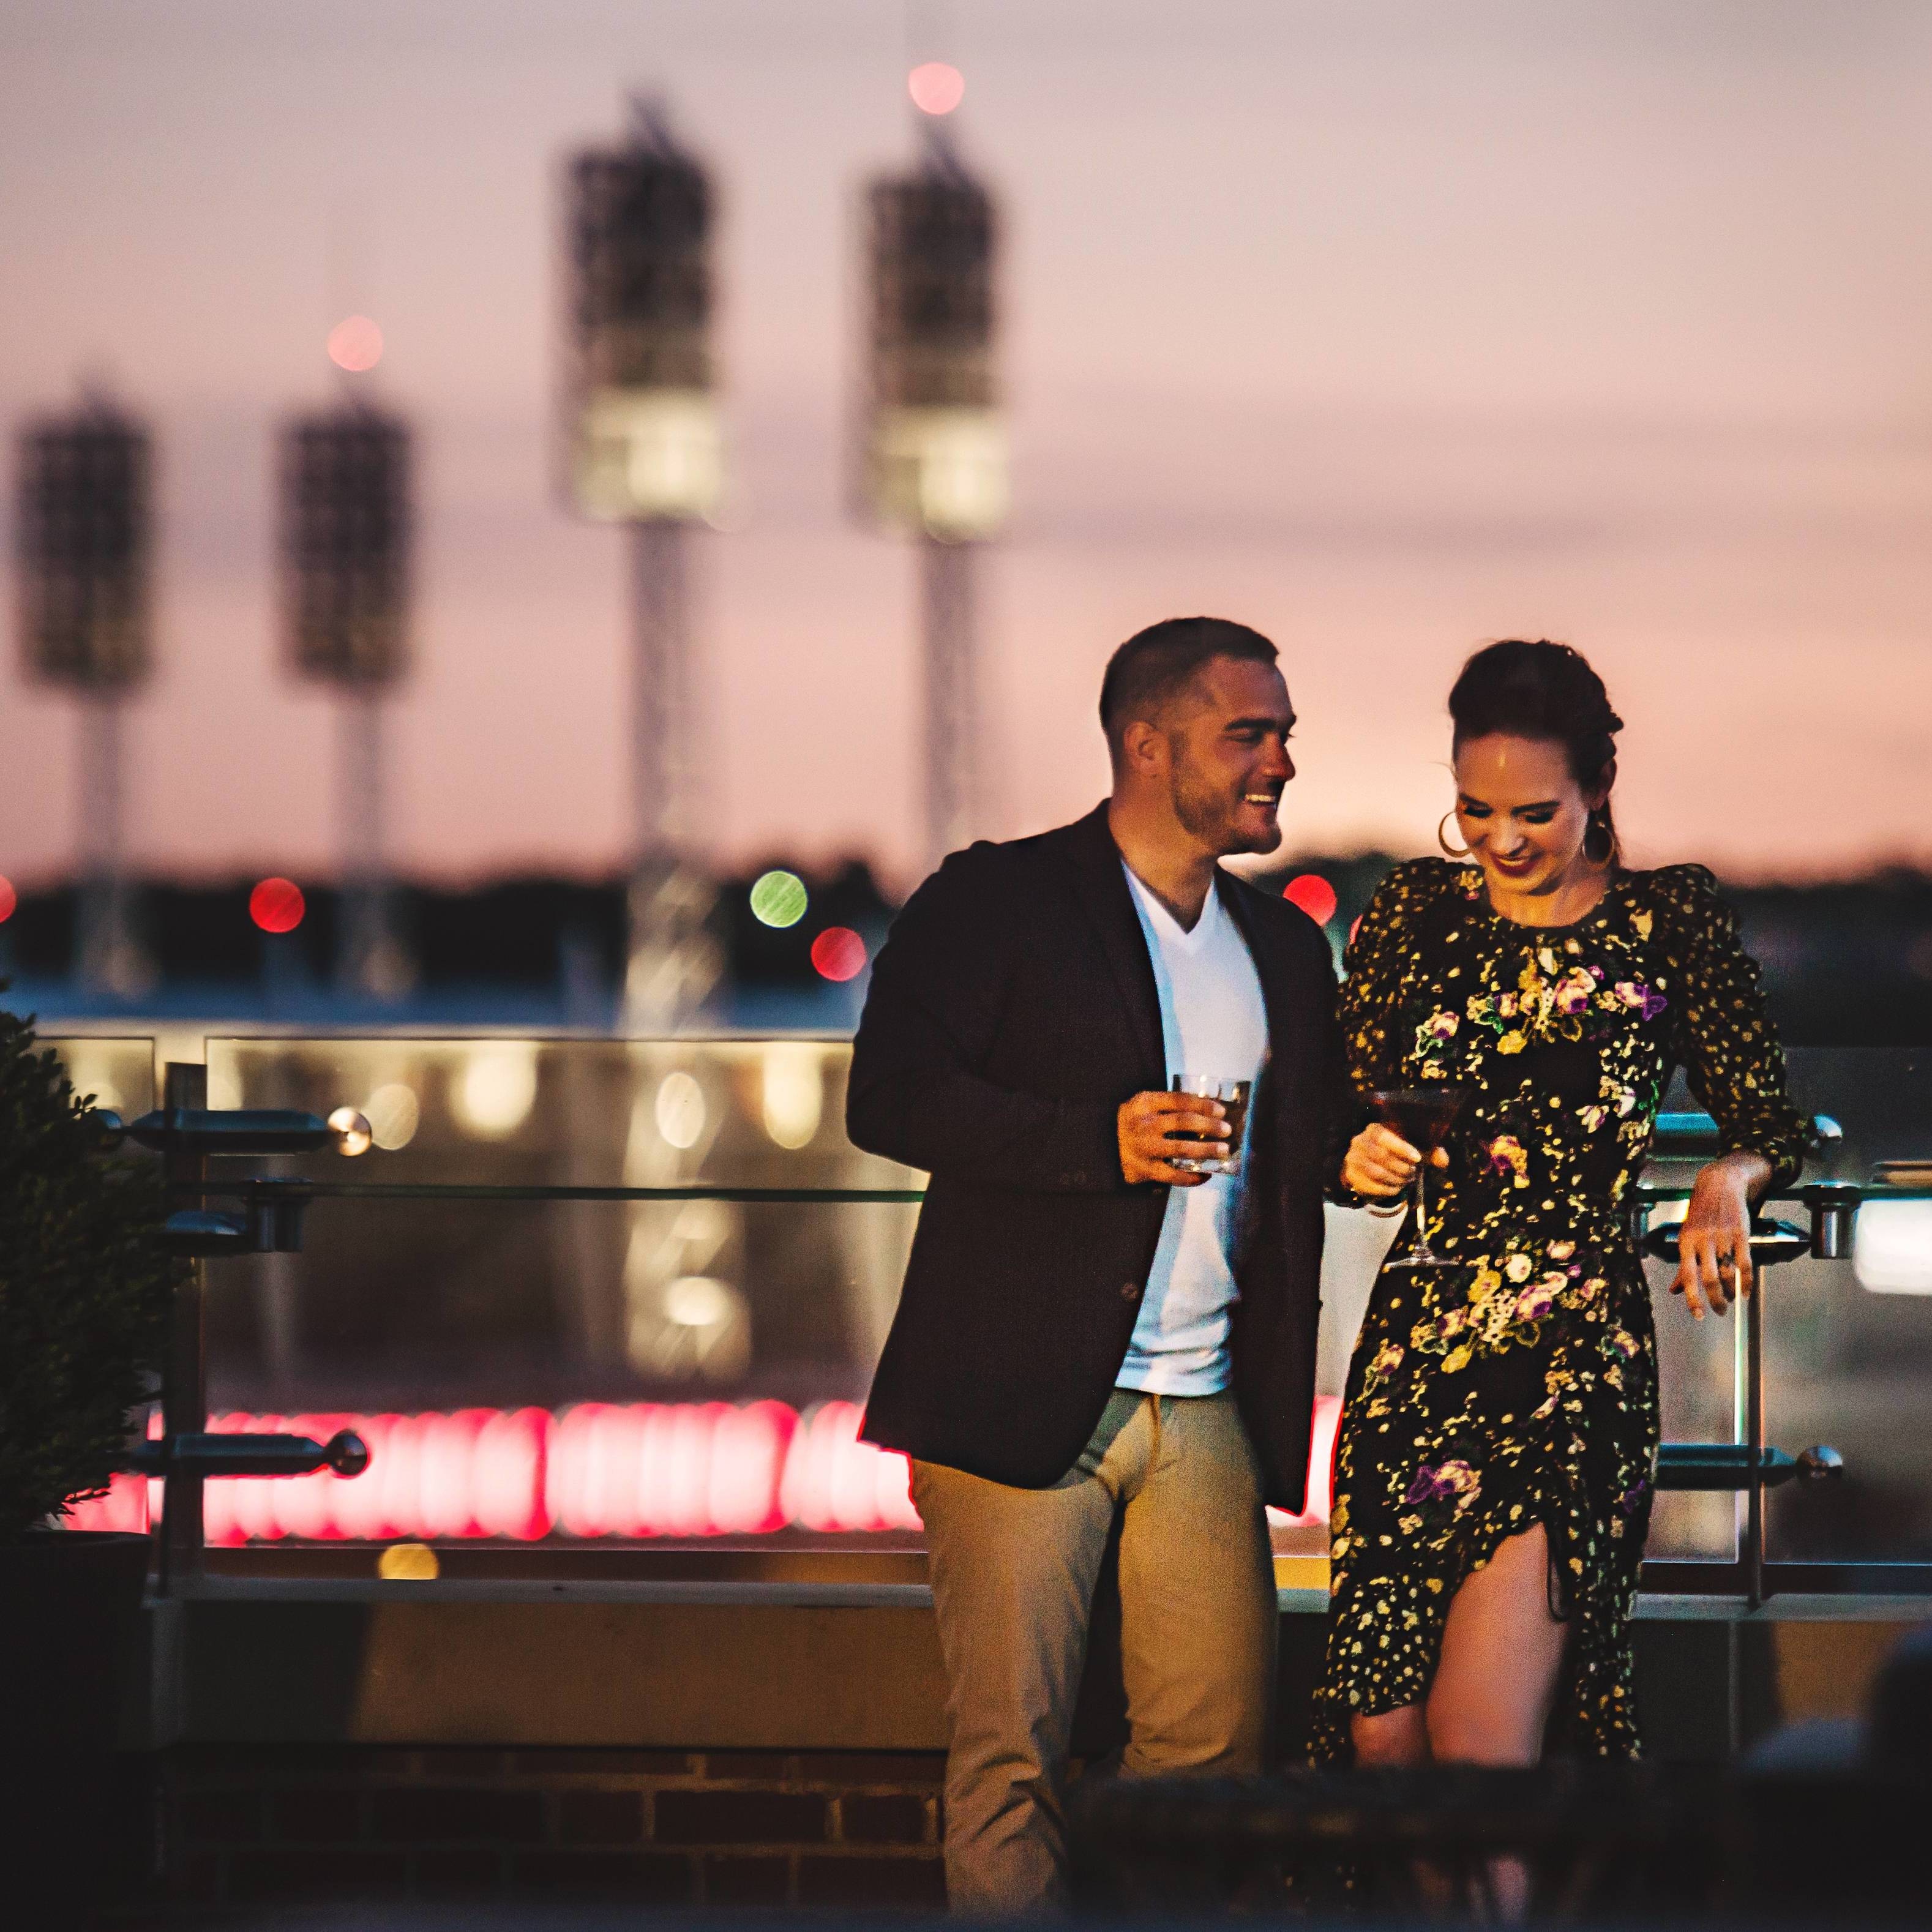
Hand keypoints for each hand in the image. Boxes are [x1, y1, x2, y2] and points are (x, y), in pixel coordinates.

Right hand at [1118, 1090, 1224, 1186]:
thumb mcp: (1144, 1106)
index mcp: (1143, 1103)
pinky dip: (1191, 1177)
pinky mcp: (1143, 1169)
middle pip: (1183, 1122)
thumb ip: (1169, 1106)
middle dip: (1209, 1125)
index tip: (1221, 1111)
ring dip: (1206, 1149)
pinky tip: (1205, 1174)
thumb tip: (1209, 1112)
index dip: (1203, 1105)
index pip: (1179, 1100)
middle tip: (1226, 1130)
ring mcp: (1143, 1148)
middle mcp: (1142, 1124)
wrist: (1102, 1146)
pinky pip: (1172, 1175)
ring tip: (1223, 1150)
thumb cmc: (1133, 1123)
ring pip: (1181, 1149)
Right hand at [1343, 1123, 1446, 1198]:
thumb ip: (1432, 1152)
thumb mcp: (1415, 1149)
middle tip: (1413, 1173)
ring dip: (1395, 1179)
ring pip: (1376, 1172)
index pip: (1383, 1135)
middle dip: (1401, 1167)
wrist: (1372, 1165)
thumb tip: (1443, 1160)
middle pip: (1380, 1156)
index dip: (1401, 1147)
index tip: (1417, 1158)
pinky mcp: (1350, 1175)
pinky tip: (1396, 1188)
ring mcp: (1352, 1159)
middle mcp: (1359, 1141)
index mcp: (1374, 1129)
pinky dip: (1386, 1189)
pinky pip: (1370, 1186)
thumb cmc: (1397, 1153)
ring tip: (1405, 1181)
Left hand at [1671, 1154, 1763, 1318]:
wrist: (1719, 1185)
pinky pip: (1745, 1263)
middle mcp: (1702, 1240)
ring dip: (1730, 1291)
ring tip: (1731, 1298)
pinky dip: (1747, 1281)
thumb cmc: (1700, 1215)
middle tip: (1719, 1311)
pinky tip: (1746, 1291)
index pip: (1687, 1276)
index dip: (1692, 1298)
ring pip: (1728, 1273)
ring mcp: (1722, 1237)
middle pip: (1709, 1279)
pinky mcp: (1741, 1234)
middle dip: (1715, 1300)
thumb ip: (1682, 1264)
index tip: (1698, 1315)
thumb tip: (1674, 1290)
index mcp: (1685, 1242)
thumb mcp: (1686, 1236)